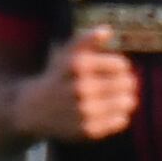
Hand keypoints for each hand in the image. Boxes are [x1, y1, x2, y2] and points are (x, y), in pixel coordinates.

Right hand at [17, 26, 139, 143]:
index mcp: (77, 65)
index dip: (121, 66)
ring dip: (127, 99)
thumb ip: (86, 40)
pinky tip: (112, 113)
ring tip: (122, 98)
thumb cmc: (57, 78)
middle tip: (123, 85)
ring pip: (126, 102)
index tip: (117, 69)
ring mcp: (84, 110)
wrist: (34, 110)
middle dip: (128, 82)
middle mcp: (80, 87)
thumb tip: (107, 30)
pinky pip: (120, 121)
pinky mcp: (87, 130)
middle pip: (126, 83)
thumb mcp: (66, 55)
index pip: (121, 65)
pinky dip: (120, 116)